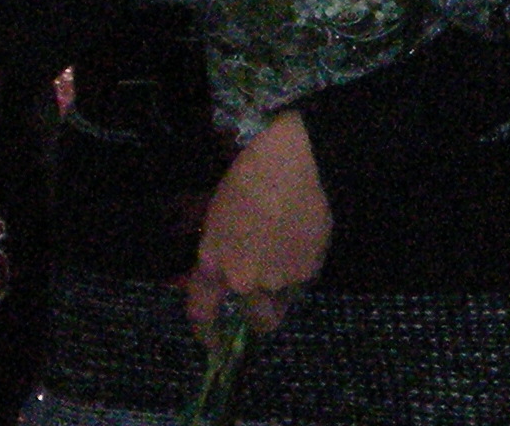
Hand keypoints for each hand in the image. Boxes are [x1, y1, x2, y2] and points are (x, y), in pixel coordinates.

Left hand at [184, 111, 330, 336]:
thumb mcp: (217, 212)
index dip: (206, 332)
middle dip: (259, 314)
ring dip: (281, 293)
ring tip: (284, 260)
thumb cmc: (247, 177)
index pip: (202, 312)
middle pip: (256, 321)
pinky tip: (299, 244)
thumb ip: (215, 247)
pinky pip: (300, 284)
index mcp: (215, 263)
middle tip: (264, 297)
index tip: (211, 342)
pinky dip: (299, 273)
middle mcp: (244, 281)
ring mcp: (278, 281)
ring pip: (281, 304)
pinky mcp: (308, 274)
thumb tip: (213, 266)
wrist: (294, 167)